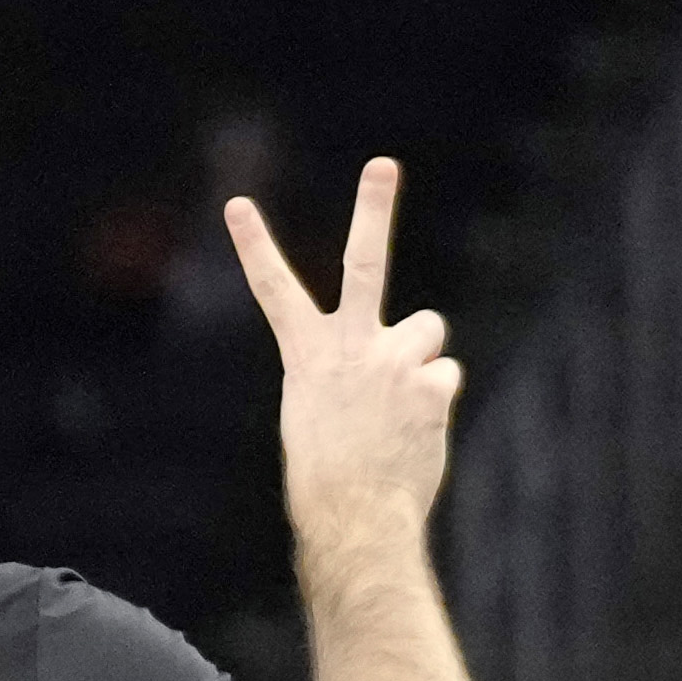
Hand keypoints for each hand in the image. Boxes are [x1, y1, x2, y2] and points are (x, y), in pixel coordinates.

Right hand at [228, 157, 461, 570]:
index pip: (274, 291)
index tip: (237, 204)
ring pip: (427, 332)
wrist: (355, 515)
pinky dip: (436, 398)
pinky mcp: (432, 383)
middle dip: (372, 209)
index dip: (254, 246)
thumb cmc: (329, 475)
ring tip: (402, 401)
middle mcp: (352, 346)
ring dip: (422, 355)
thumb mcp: (318, 414)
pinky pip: (444, 376)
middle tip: (382, 165)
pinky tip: (418, 429)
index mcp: (307, 355)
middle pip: (364, 263)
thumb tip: (393, 363)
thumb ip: (350, 372)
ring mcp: (394, 360)